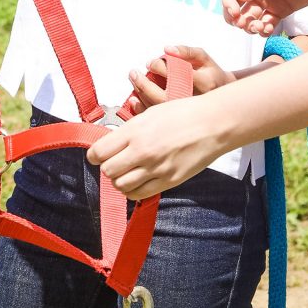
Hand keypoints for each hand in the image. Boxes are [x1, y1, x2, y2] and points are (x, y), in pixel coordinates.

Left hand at [87, 96, 228, 200]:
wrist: (213, 124)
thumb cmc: (183, 113)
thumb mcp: (150, 113)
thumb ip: (129, 130)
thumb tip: (111, 142)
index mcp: (135, 131)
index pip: (99, 152)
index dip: (94, 155)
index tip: (97, 155)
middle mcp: (142, 151)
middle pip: (108, 171)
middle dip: (108, 167)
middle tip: (115, 162)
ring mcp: (156, 168)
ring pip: (121, 186)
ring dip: (120, 181)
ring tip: (127, 172)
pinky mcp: (169, 181)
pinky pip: (140, 194)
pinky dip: (134, 191)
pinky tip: (138, 181)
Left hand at [123, 45, 232, 114]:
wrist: (221, 99)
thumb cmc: (210, 74)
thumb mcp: (204, 58)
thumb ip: (187, 51)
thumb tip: (167, 49)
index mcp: (204, 83)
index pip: (177, 75)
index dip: (159, 67)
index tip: (150, 62)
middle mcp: (195, 102)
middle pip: (164, 96)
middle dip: (144, 84)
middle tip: (133, 73)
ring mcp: (187, 115)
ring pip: (159, 109)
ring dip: (141, 95)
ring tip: (133, 81)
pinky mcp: (180, 122)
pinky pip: (158, 120)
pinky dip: (142, 110)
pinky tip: (134, 100)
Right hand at [221, 0, 307, 36]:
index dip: (228, 0)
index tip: (235, 13)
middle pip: (237, 4)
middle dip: (236, 17)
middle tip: (243, 25)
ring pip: (250, 16)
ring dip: (250, 25)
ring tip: (260, 28)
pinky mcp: (281, 10)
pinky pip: (266, 22)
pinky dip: (263, 29)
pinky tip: (268, 29)